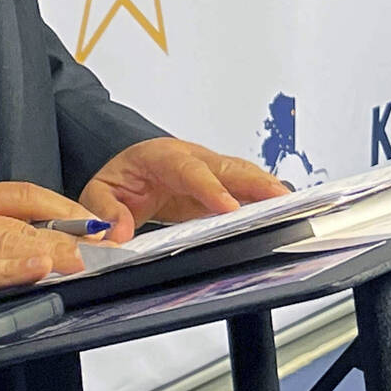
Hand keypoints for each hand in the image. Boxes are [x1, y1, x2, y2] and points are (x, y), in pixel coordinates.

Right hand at [0, 180, 95, 321]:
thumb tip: (17, 248)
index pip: (22, 194)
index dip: (60, 205)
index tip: (91, 220)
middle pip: (25, 222)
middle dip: (69, 235)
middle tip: (106, 247)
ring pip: (11, 242)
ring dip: (53, 252)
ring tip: (86, 259)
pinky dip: (12, 271)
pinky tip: (39, 272)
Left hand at [78, 138, 290, 244]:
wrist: (127, 160)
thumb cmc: (120, 174)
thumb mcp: (98, 193)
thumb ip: (106, 212)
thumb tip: (118, 234)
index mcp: (163, 156)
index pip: (190, 170)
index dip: (211, 188)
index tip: (227, 207)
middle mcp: (193, 157)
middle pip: (230, 167)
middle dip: (256, 183)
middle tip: (279, 200)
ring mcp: (211, 169)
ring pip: (244, 175)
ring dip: (267, 189)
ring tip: (292, 206)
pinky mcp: (220, 184)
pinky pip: (246, 188)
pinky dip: (265, 197)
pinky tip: (282, 209)